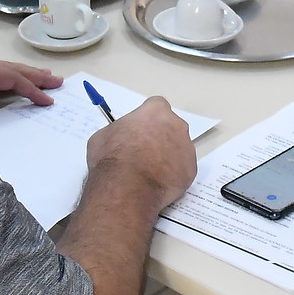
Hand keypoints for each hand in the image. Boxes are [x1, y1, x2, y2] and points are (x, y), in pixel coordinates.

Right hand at [86, 96, 196, 211]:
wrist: (126, 188)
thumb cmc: (112, 159)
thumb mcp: (102, 136)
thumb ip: (118, 131)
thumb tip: (119, 137)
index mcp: (155, 112)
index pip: (156, 107)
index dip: (147, 119)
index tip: (139, 130)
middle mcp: (176, 126)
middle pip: (171, 127)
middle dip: (160, 137)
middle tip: (144, 152)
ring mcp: (186, 149)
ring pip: (178, 149)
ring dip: (168, 156)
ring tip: (149, 172)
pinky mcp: (191, 171)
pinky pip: (182, 169)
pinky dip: (173, 175)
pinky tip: (157, 183)